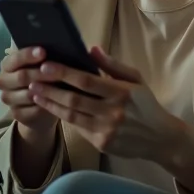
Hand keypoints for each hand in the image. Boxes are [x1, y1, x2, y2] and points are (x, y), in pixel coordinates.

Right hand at [0, 47, 58, 134]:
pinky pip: (32, 110)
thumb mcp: (42, 66)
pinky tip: (56, 102)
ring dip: (45, 91)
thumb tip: (57, 48)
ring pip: (28, 94)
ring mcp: (8, 99)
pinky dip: (45, 105)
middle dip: (41, 74)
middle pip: (22, 77)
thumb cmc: (43, 79)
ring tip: (62, 87)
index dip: (28, 55)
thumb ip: (44, 59)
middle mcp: (3, 81)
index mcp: (7, 65)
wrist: (40, 107)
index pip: (15, 58)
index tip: (43, 52)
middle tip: (58, 72)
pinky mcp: (16, 114)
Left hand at [28, 46, 181, 160]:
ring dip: (50, 104)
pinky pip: (78, 128)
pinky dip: (64, 117)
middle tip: (32, 80)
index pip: (86, 81)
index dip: (64, 73)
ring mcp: (107, 130)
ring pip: (71, 116)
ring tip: (35, 94)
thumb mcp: (135, 79)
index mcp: (121, 93)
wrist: (160, 138)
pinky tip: (52, 107)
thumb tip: (90, 49)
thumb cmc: (145, 104)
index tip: (46, 66)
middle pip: (74, 99)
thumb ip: (112, 65)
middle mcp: (113, 112)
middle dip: (50, 89)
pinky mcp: (102, 144)